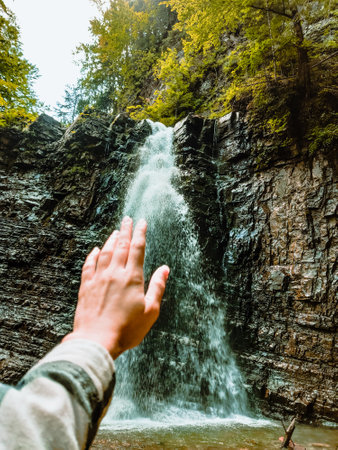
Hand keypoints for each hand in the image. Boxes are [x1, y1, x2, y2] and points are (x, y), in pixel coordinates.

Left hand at [63, 216, 169, 358]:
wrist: (97, 340)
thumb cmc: (127, 329)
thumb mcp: (150, 310)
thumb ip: (157, 287)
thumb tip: (165, 269)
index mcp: (132, 278)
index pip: (137, 249)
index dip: (140, 233)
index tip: (142, 222)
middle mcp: (114, 274)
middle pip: (120, 245)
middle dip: (125, 230)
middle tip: (127, 219)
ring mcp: (98, 279)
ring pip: (105, 252)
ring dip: (110, 240)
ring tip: (115, 231)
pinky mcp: (86, 287)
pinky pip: (89, 265)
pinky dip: (92, 255)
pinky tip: (95, 250)